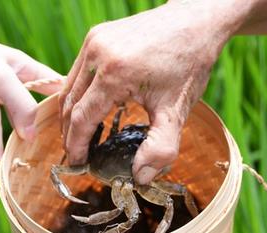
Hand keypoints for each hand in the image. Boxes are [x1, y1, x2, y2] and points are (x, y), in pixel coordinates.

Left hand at [0, 30, 62, 176]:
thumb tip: (32, 134)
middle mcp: (8, 84)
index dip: (62, 104)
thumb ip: (22, 106)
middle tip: (37, 156)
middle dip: (29, 134)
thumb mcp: (3, 78)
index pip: (51, 86)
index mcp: (23, 70)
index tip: (74, 126)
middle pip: (25, 113)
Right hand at [60, 1, 237, 184]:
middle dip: (70, 134)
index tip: (78, 165)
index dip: (76, 145)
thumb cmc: (189, 64)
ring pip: (70, 87)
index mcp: (113, 73)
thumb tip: (140, 178)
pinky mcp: (97, 36)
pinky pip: (78, 72)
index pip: (81, 118)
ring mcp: (94, 41)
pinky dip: (79, 95)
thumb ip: (160, 148)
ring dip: (72, 115)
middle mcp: (97, 53)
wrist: (197, 21)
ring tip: (81, 139)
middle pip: (70, 103)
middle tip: (77, 156)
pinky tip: (91, 112)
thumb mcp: (176, 111)